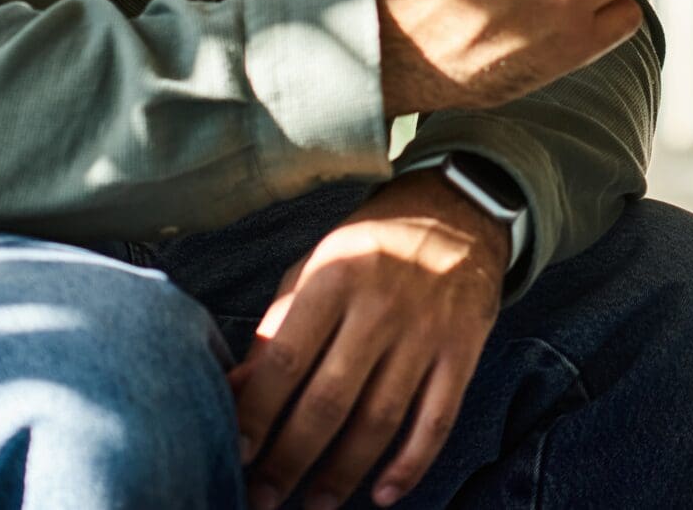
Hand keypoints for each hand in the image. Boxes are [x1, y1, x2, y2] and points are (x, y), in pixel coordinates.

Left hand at [232, 170, 509, 509]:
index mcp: (334, 277)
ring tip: (314, 505)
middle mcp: (381, 306)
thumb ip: (276, 327)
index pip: (287, 358)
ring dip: (344, 473)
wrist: (457, 213)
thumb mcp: (315, 267)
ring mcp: (426, 331)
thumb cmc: (370, 248)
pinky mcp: (462, 351)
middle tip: (262, 499)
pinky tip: (382, 494)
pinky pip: (437, 419)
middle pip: (330, 399)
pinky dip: (411, 464)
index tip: (233, 454)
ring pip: (380, 419)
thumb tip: (230, 390)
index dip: (257, 413)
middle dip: (290, 459)